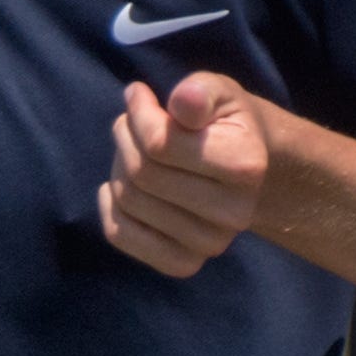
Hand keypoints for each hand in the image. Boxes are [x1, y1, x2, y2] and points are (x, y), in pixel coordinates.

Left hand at [99, 73, 272, 277]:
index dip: (138, 113)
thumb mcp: (218, 93)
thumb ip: (200, 92)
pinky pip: (121, 235)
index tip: (138, 95)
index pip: (160, 143)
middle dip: (126, 138)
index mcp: (246, 166)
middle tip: (129, 123)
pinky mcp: (184, 263)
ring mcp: (210, 244)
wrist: (243, 168)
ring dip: (118, 167)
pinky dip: (109, 206)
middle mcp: (234, 213)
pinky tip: (119, 185)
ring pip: (129, 200)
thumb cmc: (222, 123)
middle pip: (142, 174)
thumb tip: (184, 99)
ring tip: (133, 150)